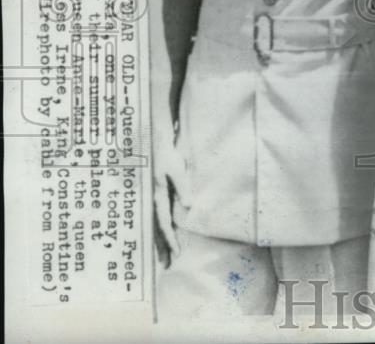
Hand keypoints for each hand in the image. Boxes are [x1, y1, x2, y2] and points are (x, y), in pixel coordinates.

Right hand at [153, 135, 190, 267]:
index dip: (171, 239)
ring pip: (155, 226)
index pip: (166, 224)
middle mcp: (154, 202)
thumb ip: (182, 187)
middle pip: (158, 230)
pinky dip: (159, 231)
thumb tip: (188, 206)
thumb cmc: (168, 156)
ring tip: (164, 259)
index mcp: (159, 197)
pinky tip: (162, 239)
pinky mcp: (155, 197)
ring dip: (160, 242)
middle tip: (168, 266)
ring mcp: (152, 200)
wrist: (156, 144)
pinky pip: (156, 218)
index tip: (177, 253)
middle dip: (164, 248)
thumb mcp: (177, 170)